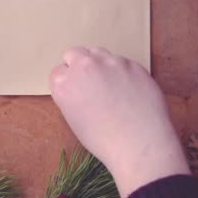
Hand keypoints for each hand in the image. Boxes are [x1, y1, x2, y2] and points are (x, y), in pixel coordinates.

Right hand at [49, 47, 189, 197]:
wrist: (138, 143)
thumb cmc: (104, 140)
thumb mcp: (75, 120)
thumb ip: (72, 96)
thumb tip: (81, 88)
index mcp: (64, 85)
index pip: (58, 71)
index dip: (67, 81)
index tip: (76, 90)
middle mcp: (84, 67)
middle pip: (75, 53)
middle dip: (79, 65)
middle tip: (90, 83)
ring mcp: (110, 62)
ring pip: (99, 53)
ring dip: (100, 64)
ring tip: (110, 86)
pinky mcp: (132, 63)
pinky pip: (122, 62)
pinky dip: (122, 72)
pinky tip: (130, 91)